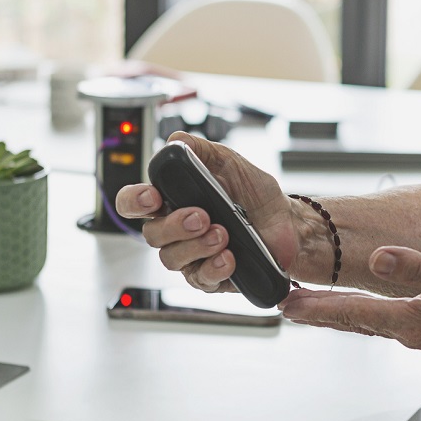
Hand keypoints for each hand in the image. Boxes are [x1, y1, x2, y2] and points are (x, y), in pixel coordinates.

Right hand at [114, 132, 300, 292]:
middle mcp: (176, 230)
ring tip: (223, 233)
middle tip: (202, 216)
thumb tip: (177, 140)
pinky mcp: (210, 276)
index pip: (134, 202)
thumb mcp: (229, 162)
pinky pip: (199, 279)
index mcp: (173, 200)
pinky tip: (229, 256)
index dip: (134, 201)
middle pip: (151, 235)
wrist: (286, 222)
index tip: (153, 197)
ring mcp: (191, 255)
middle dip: (174, 225)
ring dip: (196, 246)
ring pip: (171, 259)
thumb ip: (201, 150)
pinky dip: (213, 267)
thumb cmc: (254, 194)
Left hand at [277, 246, 420, 352]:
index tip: (285, 303)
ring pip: (367, 322)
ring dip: (338, 314)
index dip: (317, 307)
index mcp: (412, 321)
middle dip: (318, 313)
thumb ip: (418, 269)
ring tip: (311, 304)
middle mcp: (411, 332)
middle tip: (285, 304)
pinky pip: (386, 319)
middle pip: (353, 321)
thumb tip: (379, 258)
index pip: (352, 313)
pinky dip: (363, 312)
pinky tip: (360, 304)